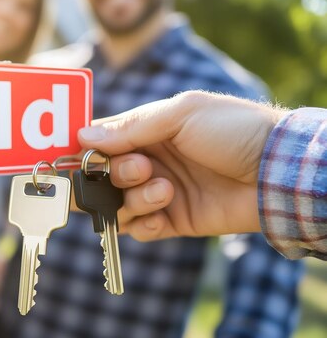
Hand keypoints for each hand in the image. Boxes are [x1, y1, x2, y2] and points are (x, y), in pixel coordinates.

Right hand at [78, 91, 284, 240]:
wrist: (277, 172)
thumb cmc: (232, 130)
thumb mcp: (181, 114)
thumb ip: (131, 127)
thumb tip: (83, 137)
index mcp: (145, 131)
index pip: (98, 141)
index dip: (80, 151)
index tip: (67, 159)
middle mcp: (147, 161)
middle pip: (101, 177)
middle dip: (111, 176)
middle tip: (140, 169)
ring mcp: (158, 192)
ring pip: (118, 205)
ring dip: (133, 199)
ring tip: (165, 189)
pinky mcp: (173, 220)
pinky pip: (140, 229)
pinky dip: (143, 224)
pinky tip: (162, 215)